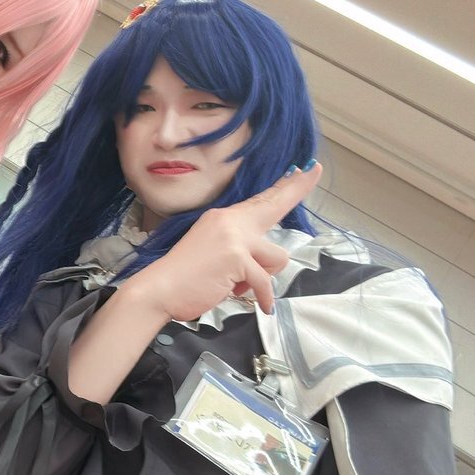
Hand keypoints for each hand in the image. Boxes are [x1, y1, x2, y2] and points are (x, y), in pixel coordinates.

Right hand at [126, 161, 322, 320]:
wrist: (159, 289)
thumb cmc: (184, 276)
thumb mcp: (212, 251)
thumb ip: (237, 247)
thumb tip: (263, 261)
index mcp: (223, 218)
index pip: (259, 199)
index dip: (285, 186)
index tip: (304, 169)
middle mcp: (230, 222)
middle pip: (273, 204)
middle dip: (297, 188)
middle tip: (315, 169)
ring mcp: (234, 238)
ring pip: (277, 257)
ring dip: (264, 277)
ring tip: (238, 285)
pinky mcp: (237, 259)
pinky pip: (265, 282)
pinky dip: (262, 297)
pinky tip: (259, 305)